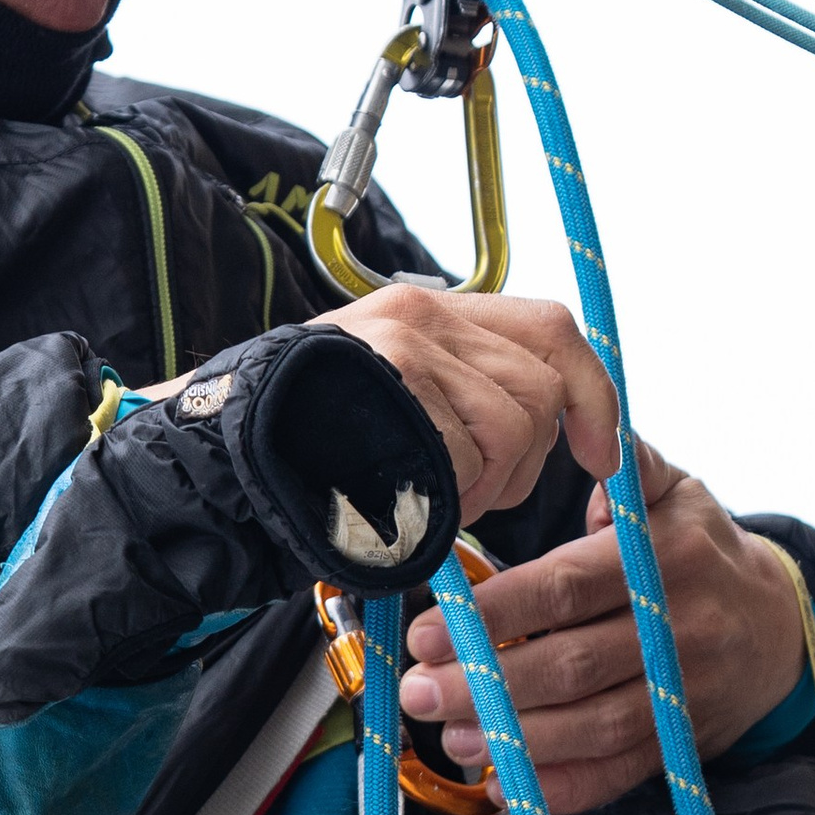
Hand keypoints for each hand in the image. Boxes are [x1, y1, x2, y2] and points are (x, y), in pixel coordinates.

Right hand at [304, 289, 620, 517]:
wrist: (214, 451)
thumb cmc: (303, 442)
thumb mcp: (391, 394)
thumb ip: (460, 391)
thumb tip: (543, 427)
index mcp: (430, 311)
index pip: (552, 330)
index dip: (593, 395)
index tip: (600, 454)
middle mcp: (422, 315)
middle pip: (540, 391)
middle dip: (528, 464)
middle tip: (478, 496)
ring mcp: (405, 347)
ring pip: (513, 426)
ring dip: (490, 485)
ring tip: (437, 500)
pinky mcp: (389, 384)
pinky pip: (467, 454)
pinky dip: (454, 496)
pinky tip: (414, 503)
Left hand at [400, 441, 808, 814]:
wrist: (780, 628)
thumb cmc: (702, 551)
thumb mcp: (676, 492)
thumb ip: (630, 465)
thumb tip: (593, 432)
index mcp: (664, 560)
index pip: (568, 588)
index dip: (496, 611)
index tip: (432, 629)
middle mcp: (679, 630)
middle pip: (572, 665)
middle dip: (487, 682)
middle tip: (421, 690)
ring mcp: (683, 693)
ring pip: (594, 726)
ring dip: (516, 738)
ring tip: (453, 735)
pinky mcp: (681, 742)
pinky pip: (620, 771)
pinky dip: (563, 785)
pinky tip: (508, 783)